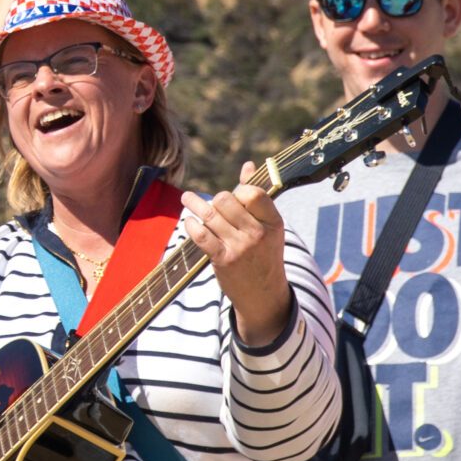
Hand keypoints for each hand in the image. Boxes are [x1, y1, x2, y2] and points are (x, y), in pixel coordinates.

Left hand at [183, 165, 291, 348]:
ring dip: (194, 204)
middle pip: (227, 200)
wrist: (264, 295)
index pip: (254, 193)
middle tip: (214, 204)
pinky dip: (191, 224)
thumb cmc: (264, 254)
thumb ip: (256, 196)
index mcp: (273, 223)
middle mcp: (258, 234)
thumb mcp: (268, 227)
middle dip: (217, 199)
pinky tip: (189, 221)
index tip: (234, 197)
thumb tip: (248, 165)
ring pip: (210, 215)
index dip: (239, 191)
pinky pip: (201, 234)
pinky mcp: (223, 260)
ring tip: (187, 198)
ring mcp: (240, 248)